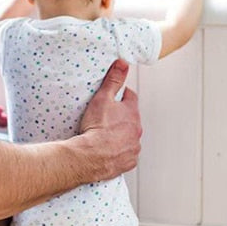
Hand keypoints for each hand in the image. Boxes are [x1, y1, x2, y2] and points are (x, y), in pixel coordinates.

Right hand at [78, 60, 141, 178]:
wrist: (90, 156)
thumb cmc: (95, 128)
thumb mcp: (102, 98)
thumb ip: (113, 80)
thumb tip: (123, 63)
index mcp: (132, 113)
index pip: (131, 98)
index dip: (121, 95)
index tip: (114, 97)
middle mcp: (137, 130)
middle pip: (131, 119)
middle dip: (121, 117)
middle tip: (106, 118)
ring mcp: (134, 147)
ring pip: (130, 137)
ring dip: (122, 136)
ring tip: (105, 137)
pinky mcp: (128, 162)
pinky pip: (126, 155)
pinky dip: (120, 152)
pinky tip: (108, 151)